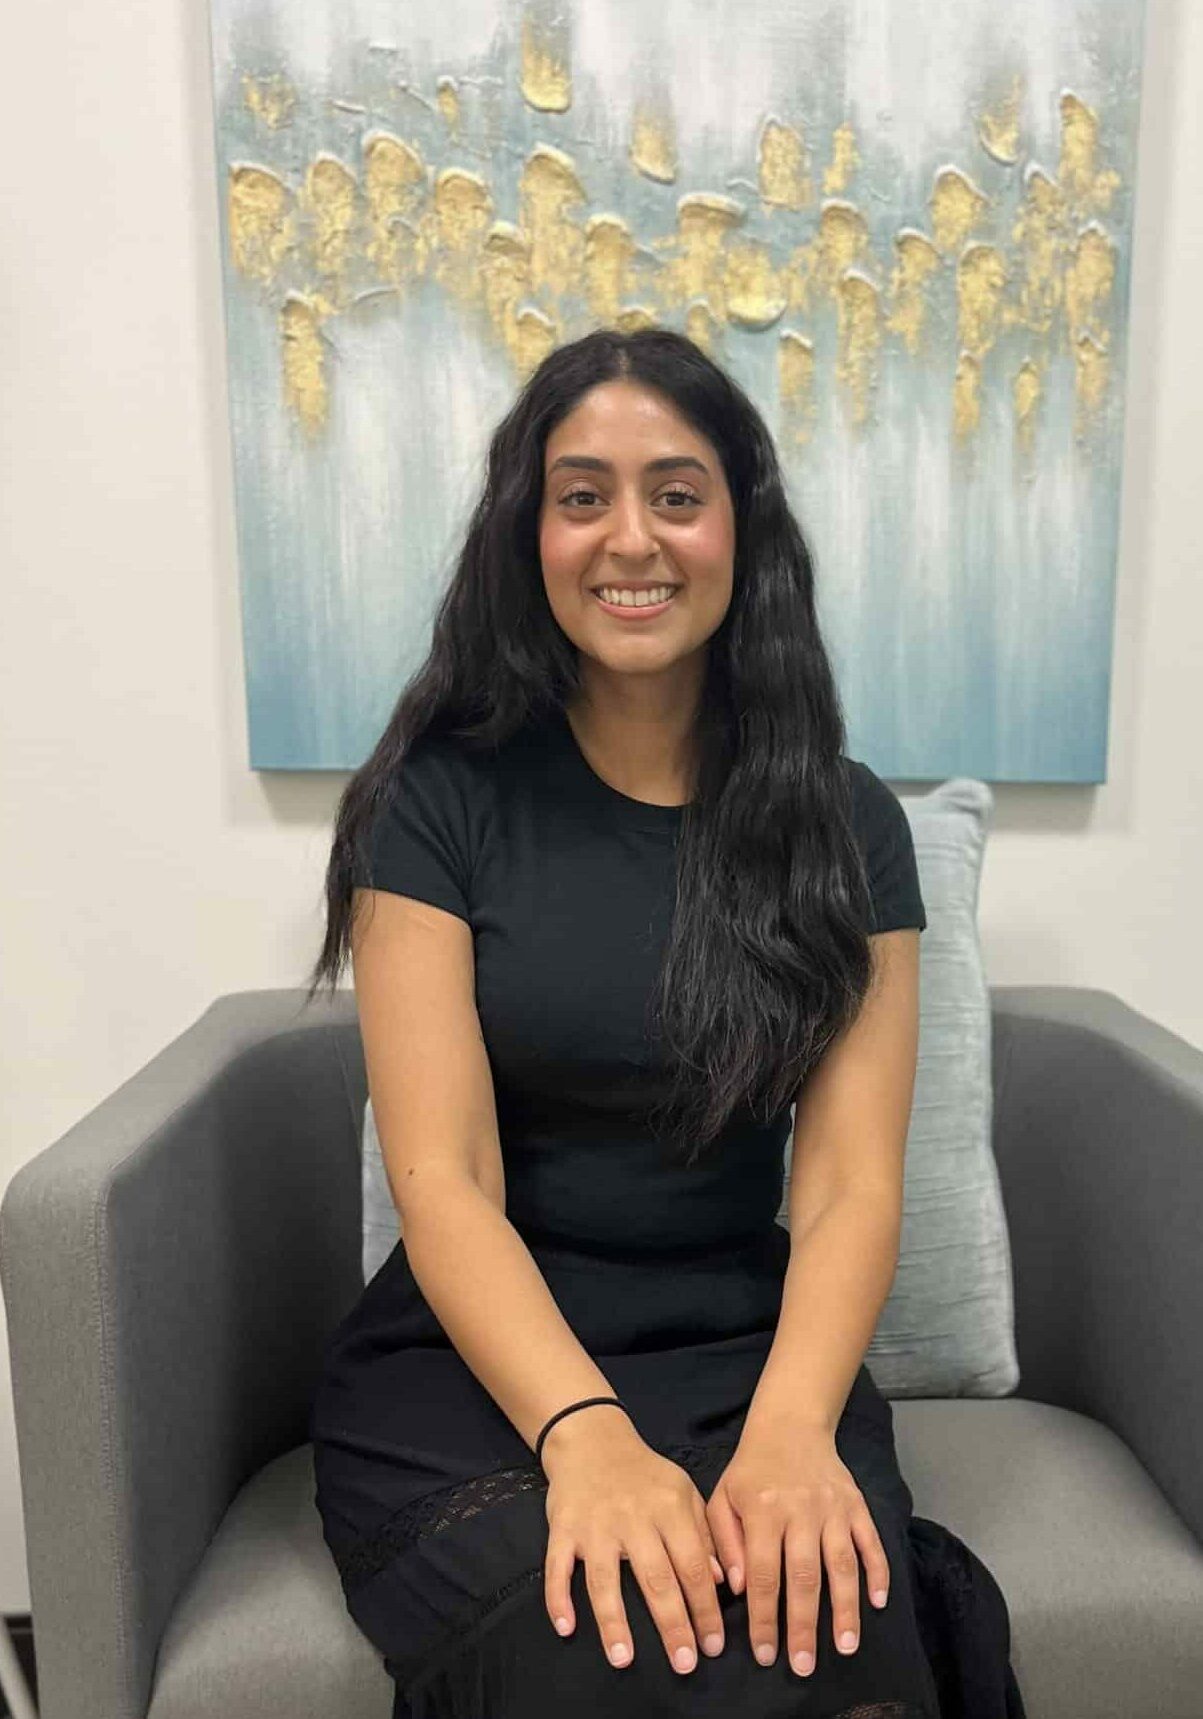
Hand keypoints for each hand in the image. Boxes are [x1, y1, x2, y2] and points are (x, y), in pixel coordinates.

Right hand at [541, 1410, 727, 1675]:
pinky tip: (566, 1627)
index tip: (714, 1645)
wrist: (591, 1440)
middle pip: (655, 1578)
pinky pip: (557, 1566)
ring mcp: (594, 1524)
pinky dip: (558, 1597)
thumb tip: (721, 1582)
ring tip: (624, 1659)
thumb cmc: (645, 1474)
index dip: (705, 1608)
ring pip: (604, 1579)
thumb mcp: (683, 1493)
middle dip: (672, 1625)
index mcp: (668, 1507)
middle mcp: (632, 1517)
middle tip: (684, 1665)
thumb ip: (704, 1534)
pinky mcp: (562, 1527)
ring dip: (614, 1622)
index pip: (692, 1565)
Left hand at [705, 1423, 890, 1677]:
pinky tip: (878, 1603)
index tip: (766, 1654)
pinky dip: (878, 1572)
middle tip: (804, 1665)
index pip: (762, 1573)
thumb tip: (734, 1588)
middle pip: (804, 1576)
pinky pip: (870, 1542)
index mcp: (763, 1509)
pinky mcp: (856, 1504)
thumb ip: (725, 1542)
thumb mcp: (722, 1498)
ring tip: (846, 1646)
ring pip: (842, 1564)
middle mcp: (801, 1510)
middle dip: (804, 1625)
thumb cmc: (751, 1470)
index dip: (764, 1617)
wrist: (790, 1426)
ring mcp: (833, 1507)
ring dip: (845, 1608)